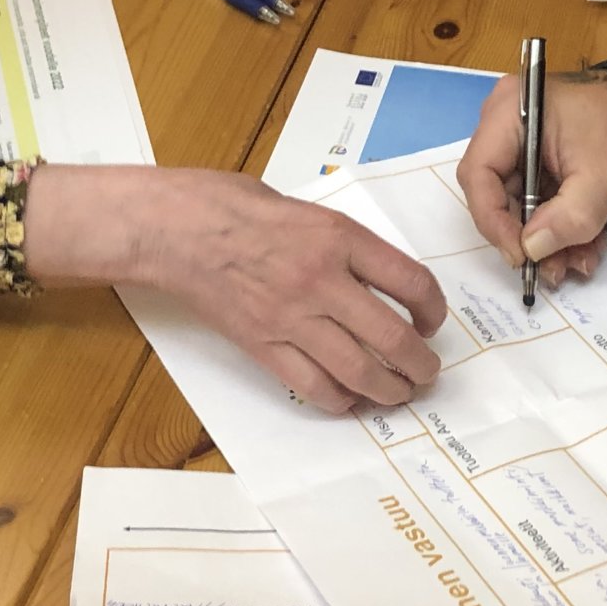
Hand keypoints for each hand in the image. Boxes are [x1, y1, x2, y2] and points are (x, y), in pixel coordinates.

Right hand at [22, 165, 449, 413]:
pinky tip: (349, 399)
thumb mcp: (304, 206)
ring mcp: (290, 317)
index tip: (432, 321)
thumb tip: (377, 276)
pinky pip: (312, 385)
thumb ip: (342, 242)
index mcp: (337, 237)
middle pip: (393, 338)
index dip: (434, 309)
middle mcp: (320, 280)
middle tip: (427, 372)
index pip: (411, 282)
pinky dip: (339, 399)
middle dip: (420, 365)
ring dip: (389, 390)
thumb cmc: (231, 206)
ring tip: (399, 393)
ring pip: (358, 370)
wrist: (172, 228)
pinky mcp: (262, 344)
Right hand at [455, 67, 606, 292]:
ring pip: (518, 205)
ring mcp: (524, 145)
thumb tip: (530, 250)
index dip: (492, 220)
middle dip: (526, 236)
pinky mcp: (542, 163)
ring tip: (578, 262)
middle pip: (495, 193)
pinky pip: (539, 202)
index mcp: (510, 113)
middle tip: (551, 268)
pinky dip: (560, 227)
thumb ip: (567, 218)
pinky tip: (584, 248)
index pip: (478, 173)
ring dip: (548, 239)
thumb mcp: (602, 179)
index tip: (520, 254)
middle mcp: (507, 125)